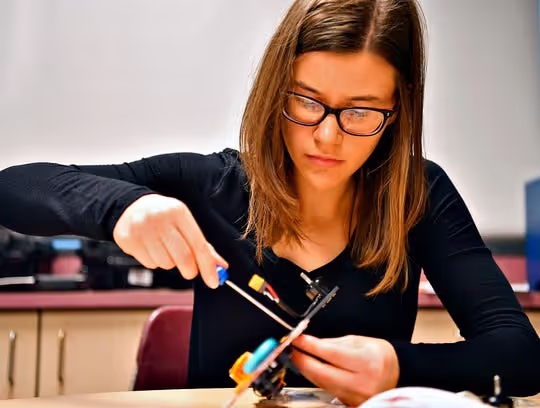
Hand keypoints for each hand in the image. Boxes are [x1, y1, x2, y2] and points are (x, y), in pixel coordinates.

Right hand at [113, 194, 227, 287]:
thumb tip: (220, 266)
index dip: (208, 266)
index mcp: (179, 212)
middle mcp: (160, 219)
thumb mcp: (185, 223)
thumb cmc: (165, 217)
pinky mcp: (128, 240)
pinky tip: (150, 248)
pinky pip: (150, 264)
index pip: (198, 245)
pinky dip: (154, 262)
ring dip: (169, 263)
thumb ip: (203, 245)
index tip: (214, 282)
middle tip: (190, 270)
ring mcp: (142, 229)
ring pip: (165, 263)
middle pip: (183, 257)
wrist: (132, 206)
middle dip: (190, 270)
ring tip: (164, 248)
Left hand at [290, 334, 399, 406]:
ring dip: (306, 370)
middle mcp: (361, 381)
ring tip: (298, 357)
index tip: (298, 339)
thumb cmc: (379, 355)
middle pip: (322, 373)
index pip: (331, 353)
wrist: (397, 373)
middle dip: (303, 360)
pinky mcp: (350, 403)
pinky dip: (316, 379)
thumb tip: (311, 343)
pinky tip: (311, 370)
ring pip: (322, 383)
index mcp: (366, 361)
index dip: (310, 346)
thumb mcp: (360, 341)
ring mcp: (355, 395)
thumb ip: (334, 343)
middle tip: (293, 349)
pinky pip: (328, 390)